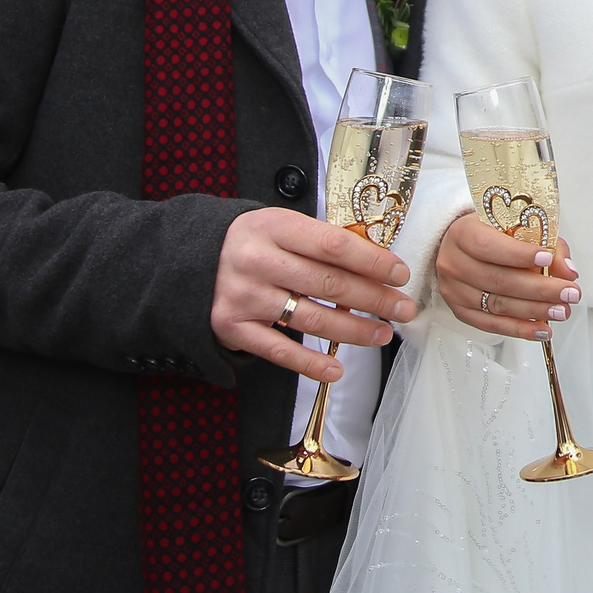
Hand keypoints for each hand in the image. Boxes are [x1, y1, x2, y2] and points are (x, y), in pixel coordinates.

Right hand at [212, 206, 416, 381]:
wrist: (189, 262)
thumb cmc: (251, 242)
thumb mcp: (279, 225)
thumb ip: (320, 240)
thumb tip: (377, 262)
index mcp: (274, 226)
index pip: (333, 245)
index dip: (372, 261)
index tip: (399, 274)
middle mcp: (258, 261)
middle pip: (328, 284)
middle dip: (374, 299)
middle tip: (403, 309)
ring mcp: (245, 297)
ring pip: (311, 319)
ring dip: (354, 331)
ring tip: (382, 334)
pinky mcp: (233, 328)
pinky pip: (279, 350)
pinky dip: (310, 363)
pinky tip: (336, 368)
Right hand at [436, 211, 580, 341]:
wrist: (462, 248)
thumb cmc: (492, 234)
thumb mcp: (517, 227)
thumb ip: (546, 243)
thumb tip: (569, 271)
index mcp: (463, 233)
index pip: (489, 246)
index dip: (519, 254)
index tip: (548, 259)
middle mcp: (453, 263)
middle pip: (498, 280)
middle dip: (539, 289)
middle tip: (569, 293)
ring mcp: (454, 290)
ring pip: (497, 304)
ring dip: (534, 311)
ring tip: (561, 311)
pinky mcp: (460, 311)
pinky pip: (491, 325)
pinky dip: (520, 329)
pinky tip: (542, 329)